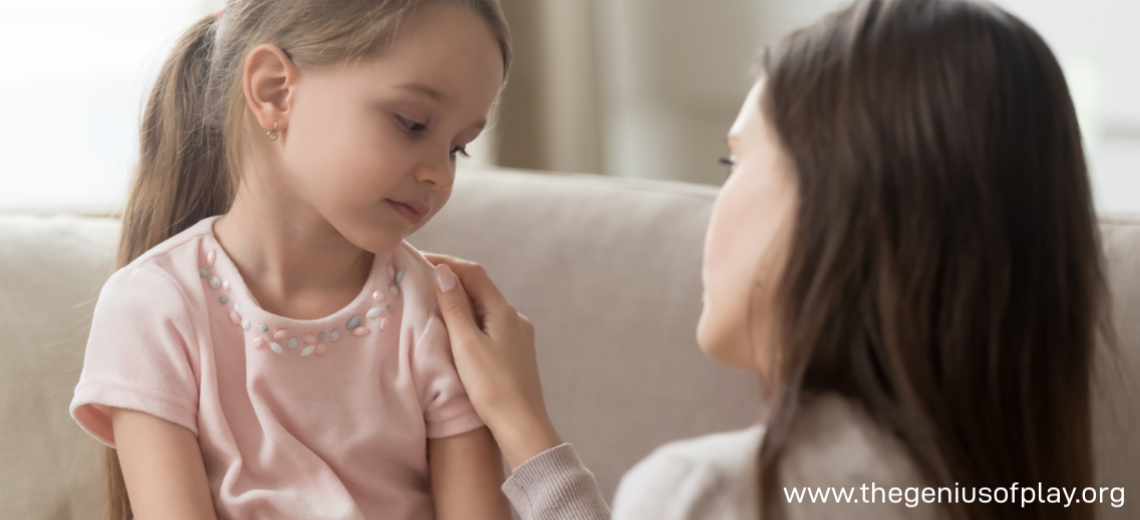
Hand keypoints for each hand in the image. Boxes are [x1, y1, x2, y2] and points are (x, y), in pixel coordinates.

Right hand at [425, 253, 562, 469]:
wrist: (523, 425)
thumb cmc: (492, 387)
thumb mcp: (466, 344)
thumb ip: (455, 307)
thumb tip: (444, 272)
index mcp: (503, 311)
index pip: (473, 273)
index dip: (447, 262)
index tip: (420, 260)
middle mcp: (515, 318)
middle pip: (481, 288)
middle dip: (452, 280)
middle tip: (422, 278)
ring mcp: (518, 336)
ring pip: (485, 308)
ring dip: (461, 300)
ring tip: (434, 302)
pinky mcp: (516, 353)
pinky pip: (490, 325)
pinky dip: (471, 319)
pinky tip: (457, 331)